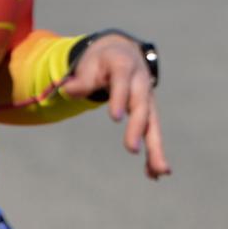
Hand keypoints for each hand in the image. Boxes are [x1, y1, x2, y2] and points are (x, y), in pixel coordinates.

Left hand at [59, 33, 169, 179]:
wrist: (124, 54)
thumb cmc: (102, 62)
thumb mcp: (89, 64)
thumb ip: (80, 80)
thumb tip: (67, 90)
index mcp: (125, 67)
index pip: (123, 82)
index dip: (120, 98)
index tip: (115, 118)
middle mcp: (141, 83)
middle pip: (141, 106)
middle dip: (137, 127)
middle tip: (131, 149)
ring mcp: (148, 99)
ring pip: (153, 124)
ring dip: (156, 148)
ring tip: (160, 171)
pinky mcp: (149, 113)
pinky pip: (153, 133)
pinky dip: (154, 153)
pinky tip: (154, 174)